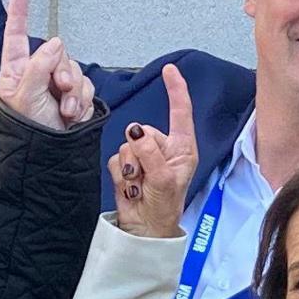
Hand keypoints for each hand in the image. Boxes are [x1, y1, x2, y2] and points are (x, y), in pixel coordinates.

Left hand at [0, 0, 96, 131]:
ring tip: (66, 110)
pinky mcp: (75, 96)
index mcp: (17, 71)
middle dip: (63, 70)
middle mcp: (37, 74)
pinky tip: (74, 114)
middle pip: (57, 53)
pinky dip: (82, 99)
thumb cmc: (27, 132)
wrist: (49, 157)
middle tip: (62, 87)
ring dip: (74, 90)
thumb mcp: (26, 97)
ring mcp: (57, 85)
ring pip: (74, 69)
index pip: (17, 37)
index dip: (19, 14)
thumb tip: (55, 43)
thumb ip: (39, 66)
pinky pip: (86, 85)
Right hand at [109, 65, 199, 237]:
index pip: (180, 112)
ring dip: (131, 168)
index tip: (169, 70)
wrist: (145, 229)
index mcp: (182, 148)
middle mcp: (163, 148)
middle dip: (140, 153)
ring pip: (126, 144)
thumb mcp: (163, 180)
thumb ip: (151, 153)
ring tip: (140, 186)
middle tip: (147, 177)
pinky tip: (131, 188)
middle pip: (142, 130)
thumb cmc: (165, 207)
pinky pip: (116, 158)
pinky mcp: (127, 166)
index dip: (175, 89)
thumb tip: (136, 131)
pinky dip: (121, 175)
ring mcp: (144, 157)